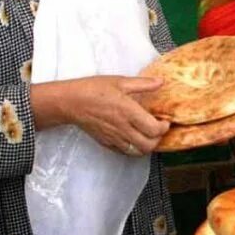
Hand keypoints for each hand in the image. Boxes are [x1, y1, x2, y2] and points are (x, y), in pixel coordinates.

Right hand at [31, 76, 169, 155]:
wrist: (71, 102)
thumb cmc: (93, 89)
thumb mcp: (120, 81)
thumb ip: (142, 83)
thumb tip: (161, 81)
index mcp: (128, 111)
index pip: (153, 129)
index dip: (164, 127)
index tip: (164, 120)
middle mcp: (123, 128)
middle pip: (149, 145)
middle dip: (158, 139)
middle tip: (158, 129)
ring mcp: (114, 138)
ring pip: (138, 152)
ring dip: (147, 145)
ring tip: (148, 134)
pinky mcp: (106, 143)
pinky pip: (125, 152)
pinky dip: (134, 148)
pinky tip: (134, 137)